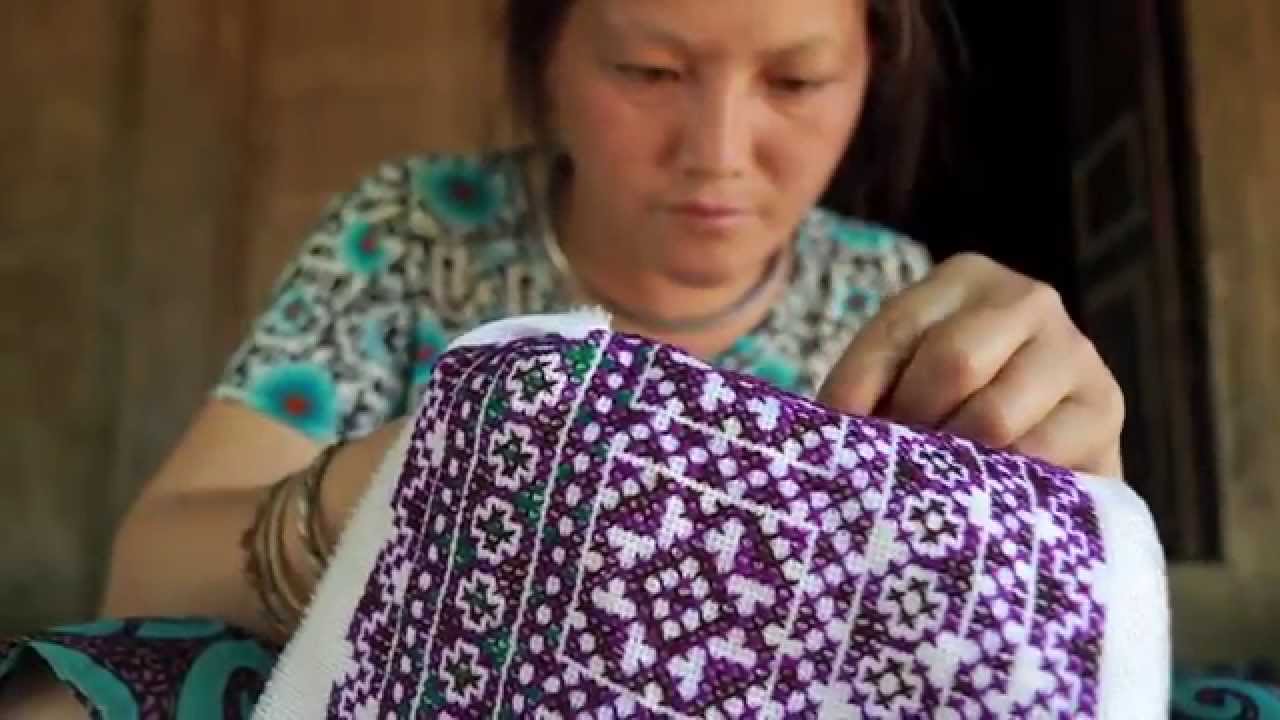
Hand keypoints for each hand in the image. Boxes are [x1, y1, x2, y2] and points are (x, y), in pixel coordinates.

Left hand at [818, 253, 1124, 476]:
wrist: (1044, 453)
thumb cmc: (951, 410)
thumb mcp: (904, 381)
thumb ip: (870, 389)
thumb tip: (827, 426)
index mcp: (965, 278)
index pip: (898, 327)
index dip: (859, 384)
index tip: (838, 428)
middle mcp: (1027, 298)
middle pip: (954, 361)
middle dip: (916, 421)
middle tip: (900, 459)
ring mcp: (1074, 350)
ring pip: (995, 414)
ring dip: (955, 458)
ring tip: (940, 478)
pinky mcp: (1104, 408)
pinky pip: (1038, 455)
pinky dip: (1001, 483)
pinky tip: (986, 493)